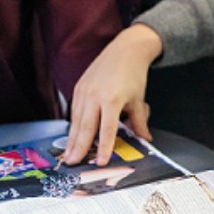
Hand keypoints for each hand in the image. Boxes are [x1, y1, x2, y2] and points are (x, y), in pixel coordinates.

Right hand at [63, 24, 163, 166]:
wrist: (125, 49)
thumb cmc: (134, 74)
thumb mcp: (138, 100)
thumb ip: (139, 122)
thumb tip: (145, 140)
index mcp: (112, 99)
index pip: (107, 129)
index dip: (104, 147)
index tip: (100, 162)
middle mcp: (95, 95)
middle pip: (86, 127)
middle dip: (79, 148)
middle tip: (72, 164)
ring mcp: (84, 90)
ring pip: (77, 120)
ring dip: (72, 140)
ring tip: (68, 156)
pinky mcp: (79, 87)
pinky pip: (75, 110)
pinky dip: (73, 125)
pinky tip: (72, 137)